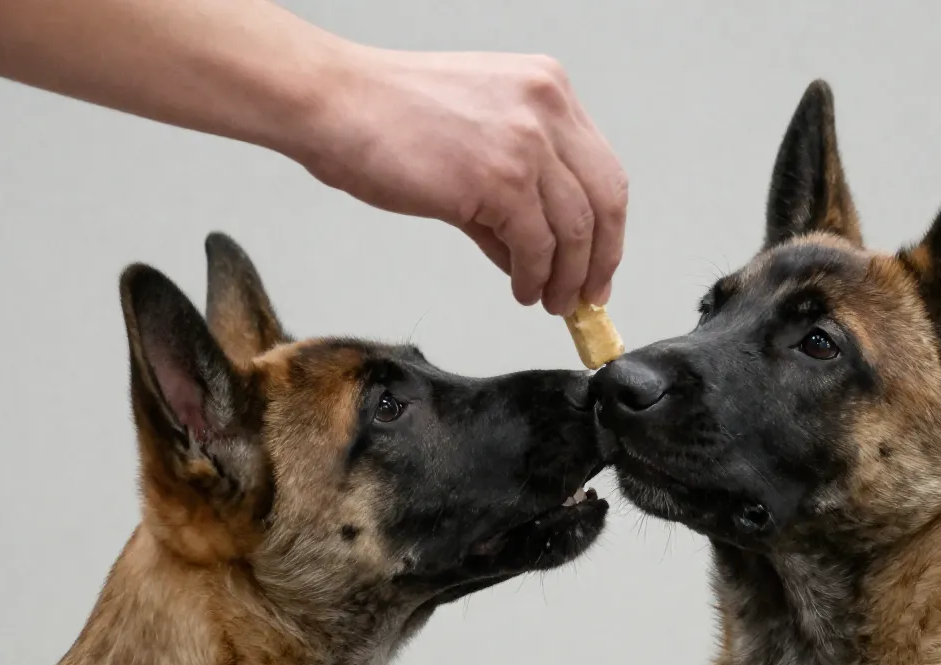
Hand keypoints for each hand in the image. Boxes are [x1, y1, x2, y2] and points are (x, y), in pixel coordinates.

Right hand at [301, 45, 627, 312]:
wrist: (332, 104)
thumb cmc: (384, 116)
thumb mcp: (475, 138)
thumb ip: (516, 191)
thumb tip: (539, 252)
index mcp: (547, 88)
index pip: (602, 170)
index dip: (607, 228)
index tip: (600, 264)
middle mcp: (547, 108)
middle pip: (605, 201)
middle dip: (600, 261)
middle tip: (586, 297)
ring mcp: (527, 142)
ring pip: (576, 230)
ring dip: (566, 278)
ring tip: (549, 301)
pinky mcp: (501, 179)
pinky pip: (537, 246)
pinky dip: (534, 277)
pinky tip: (521, 288)